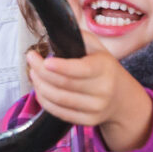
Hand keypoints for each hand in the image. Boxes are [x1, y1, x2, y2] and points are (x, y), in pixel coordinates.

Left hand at [25, 49, 152, 150]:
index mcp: (104, 68)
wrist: (121, 97)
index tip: (44, 60)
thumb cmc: (103, 68)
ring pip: (58, 99)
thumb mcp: (98, 48)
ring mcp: (96, 108)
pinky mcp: (88, 121)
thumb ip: (79, 37)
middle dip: (41, 71)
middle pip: (64, 84)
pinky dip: (44, 101)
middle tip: (31, 60)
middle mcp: (103, 90)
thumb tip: (55, 31)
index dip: (60, 67)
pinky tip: (40, 89)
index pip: (81, 69)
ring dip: (39, 86)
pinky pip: (59, 112)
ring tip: (33, 74)